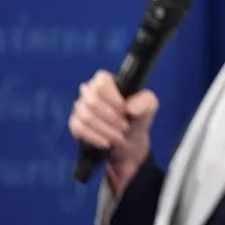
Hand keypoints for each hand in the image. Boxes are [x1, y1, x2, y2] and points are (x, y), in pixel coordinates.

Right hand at [68, 70, 158, 191]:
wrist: (130, 141)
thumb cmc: (137, 118)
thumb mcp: (149, 108)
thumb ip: (146, 102)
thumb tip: (130, 108)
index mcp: (109, 82)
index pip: (101, 81)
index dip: (112, 97)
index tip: (125, 110)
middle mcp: (91, 92)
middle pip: (92, 100)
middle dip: (111, 118)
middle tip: (125, 127)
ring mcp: (81, 107)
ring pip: (85, 116)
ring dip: (105, 129)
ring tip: (120, 137)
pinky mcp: (75, 123)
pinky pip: (78, 128)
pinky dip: (94, 137)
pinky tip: (106, 143)